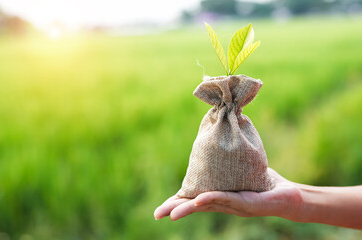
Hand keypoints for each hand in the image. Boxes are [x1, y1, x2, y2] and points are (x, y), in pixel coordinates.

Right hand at [154, 168, 302, 220]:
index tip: (159, 210)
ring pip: (207, 206)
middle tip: (157, 214)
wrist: (289, 195)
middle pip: (195, 206)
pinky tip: (200, 199)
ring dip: (188, 208)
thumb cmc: (264, 182)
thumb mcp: (242, 167)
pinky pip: (227, 200)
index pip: (193, 200)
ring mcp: (235, 206)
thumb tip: (221, 131)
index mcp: (219, 196)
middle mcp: (223, 204)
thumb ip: (228, 158)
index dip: (176, 203)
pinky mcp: (248, 205)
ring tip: (172, 212)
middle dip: (175, 209)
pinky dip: (212, 199)